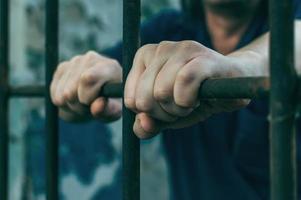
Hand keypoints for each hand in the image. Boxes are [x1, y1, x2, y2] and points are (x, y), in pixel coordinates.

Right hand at [51, 51, 121, 121]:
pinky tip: (74, 100)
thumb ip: (109, 109)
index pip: (87, 78)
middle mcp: (91, 59)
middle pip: (71, 89)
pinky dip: (61, 101)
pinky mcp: (62, 67)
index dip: (85, 96)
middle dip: (78, 105)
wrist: (103, 96)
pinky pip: (54, 91)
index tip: (90, 104)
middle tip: (88, 107)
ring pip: (62, 93)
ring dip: (70, 105)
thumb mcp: (115, 110)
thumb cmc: (112, 103)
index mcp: (109, 67)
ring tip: (83, 104)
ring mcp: (75, 61)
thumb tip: (97, 106)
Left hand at [125, 41, 262, 137]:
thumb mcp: (165, 115)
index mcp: (144, 57)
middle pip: (145, 99)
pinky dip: (188, 100)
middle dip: (164, 113)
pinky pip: (183, 82)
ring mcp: (181, 49)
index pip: (131, 100)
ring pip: (161, 92)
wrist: (230, 86)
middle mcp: (159, 48)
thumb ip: (147, 124)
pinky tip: (198, 98)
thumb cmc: (193, 98)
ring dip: (178, 109)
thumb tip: (142, 125)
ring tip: (191, 101)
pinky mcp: (203, 57)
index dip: (150, 114)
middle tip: (180, 106)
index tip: (166, 107)